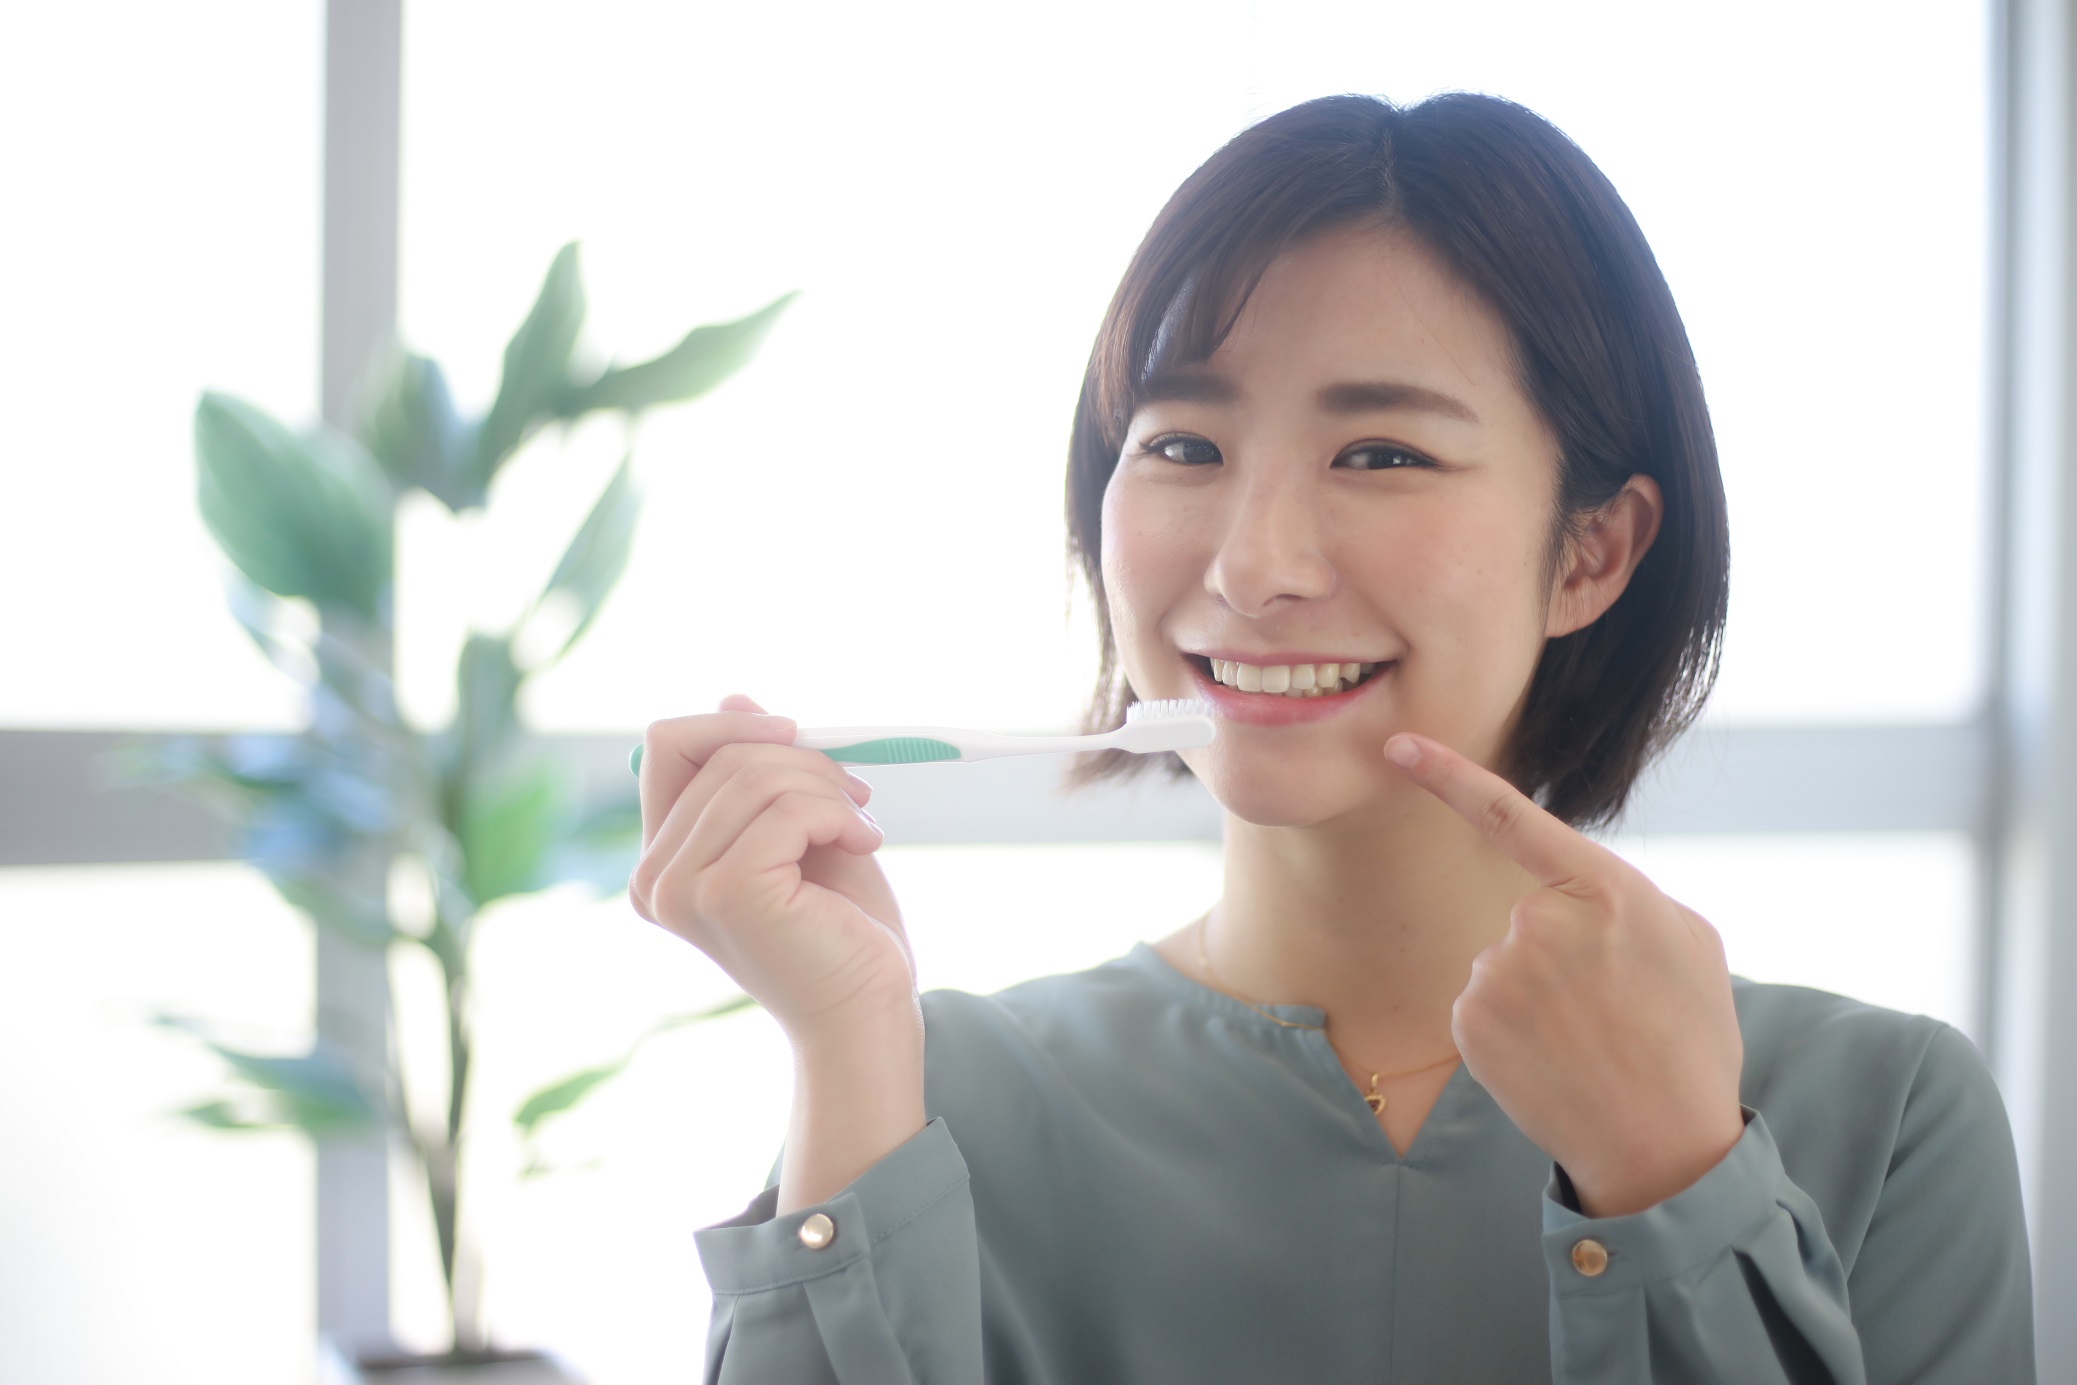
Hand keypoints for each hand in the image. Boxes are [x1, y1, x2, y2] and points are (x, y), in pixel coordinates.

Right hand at [629, 694, 918, 1045]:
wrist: (867, 1011)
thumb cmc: (840, 926)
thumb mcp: (798, 829)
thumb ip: (760, 773)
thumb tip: (736, 698)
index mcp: (664, 859)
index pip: (666, 746)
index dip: (731, 724)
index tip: (796, 734)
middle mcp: (656, 878)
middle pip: (721, 755)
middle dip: (804, 761)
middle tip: (857, 796)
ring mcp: (683, 889)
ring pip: (756, 776)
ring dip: (827, 788)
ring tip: (860, 827)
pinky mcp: (726, 894)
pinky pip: (786, 809)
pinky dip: (838, 814)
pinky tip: (862, 845)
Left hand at [1385, 732, 1745, 1217]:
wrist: (1662, 1146)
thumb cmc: (1688, 1038)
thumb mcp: (1689, 941)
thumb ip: (1625, 894)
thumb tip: (1578, 887)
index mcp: (1602, 889)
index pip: (1510, 814)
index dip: (1446, 773)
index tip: (1396, 743)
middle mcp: (1539, 922)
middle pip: (1528, 913)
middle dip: (1561, 949)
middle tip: (1614, 1004)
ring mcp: (1497, 973)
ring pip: (1504, 961)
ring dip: (1538, 993)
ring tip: (1593, 1038)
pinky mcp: (1468, 1020)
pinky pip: (1481, 1003)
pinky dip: (1511, 1029)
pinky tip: (1553, 1058)